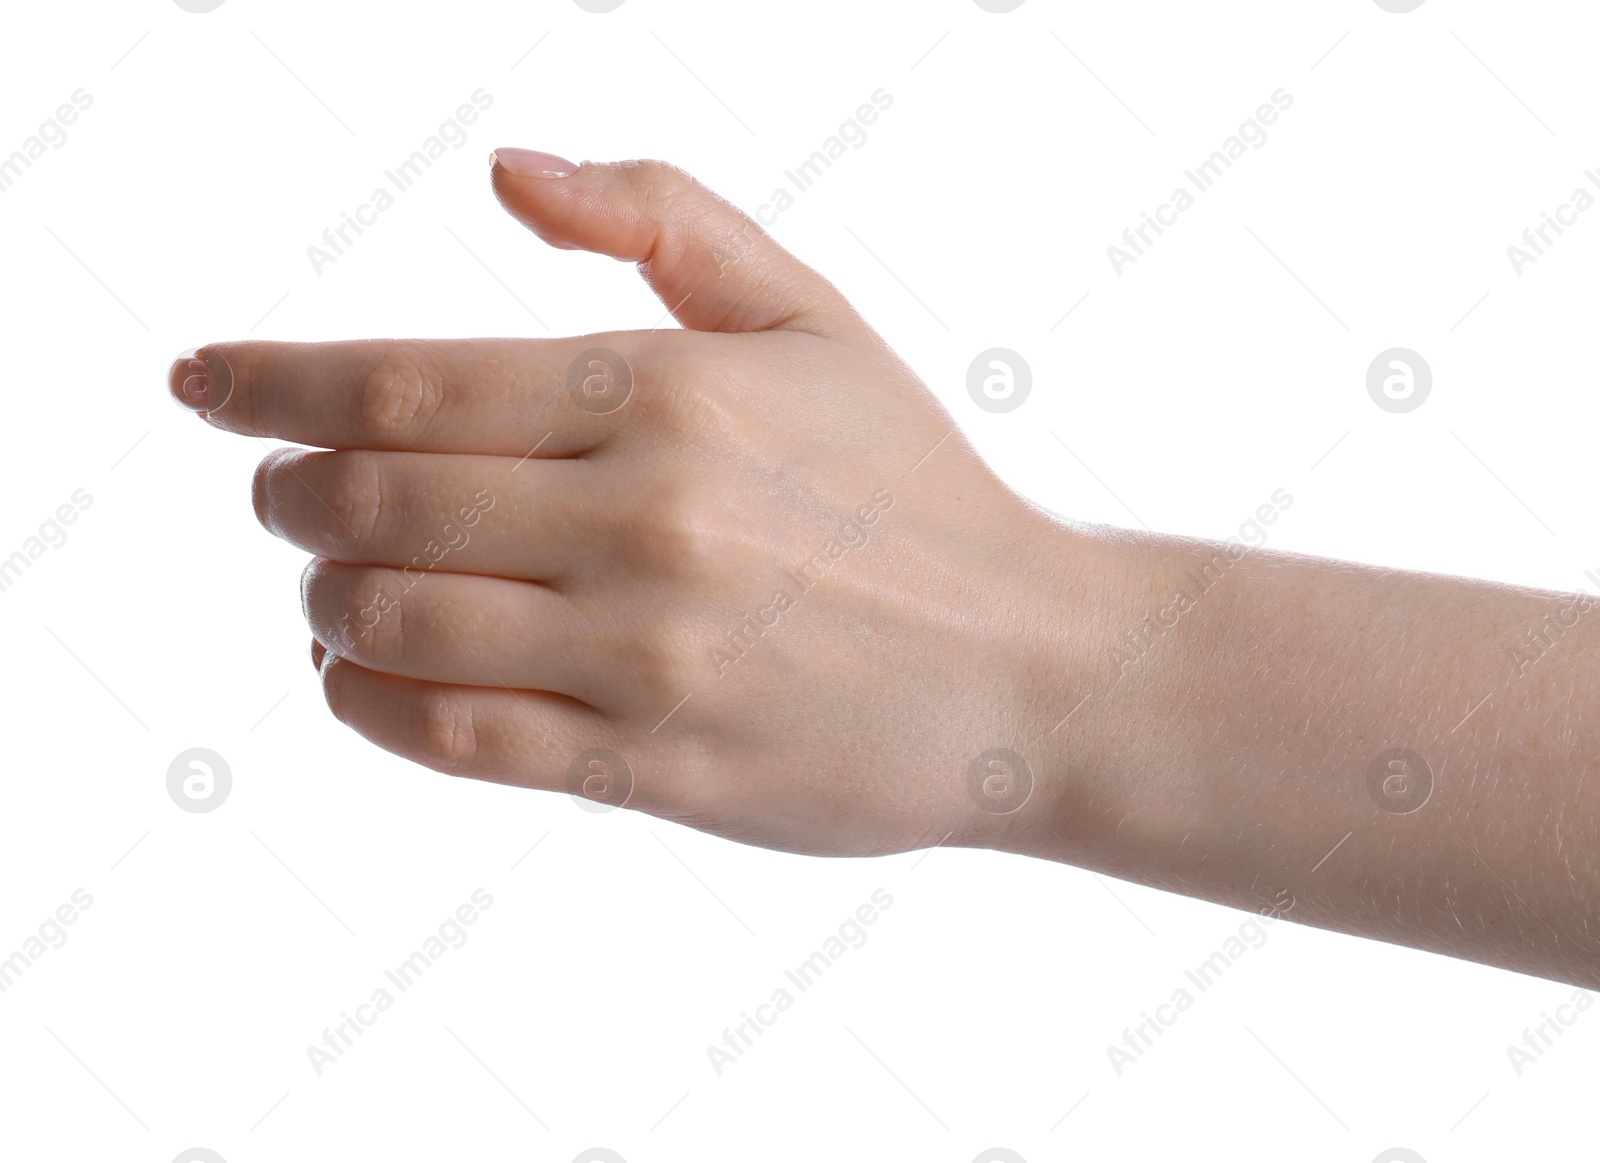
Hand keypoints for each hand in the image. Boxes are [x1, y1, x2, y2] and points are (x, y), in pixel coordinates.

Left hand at [172, 151, 1097, 858]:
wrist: (1030, 666)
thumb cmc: (911, 487)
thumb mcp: (814, 316)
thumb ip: (661, 221)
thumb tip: (505, 177)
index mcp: (670, 393)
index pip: (401, 382)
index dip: (269, 381)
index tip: (204, 383)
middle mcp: (647, 519)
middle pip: (367, 504)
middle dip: (285, 494)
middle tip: (278, 493)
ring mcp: (648, 655)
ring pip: (390, 625)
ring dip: (319, 603)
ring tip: (330, 591)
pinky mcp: (655, 768)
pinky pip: (453, 738)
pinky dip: (369, 704)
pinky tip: (365, 677)